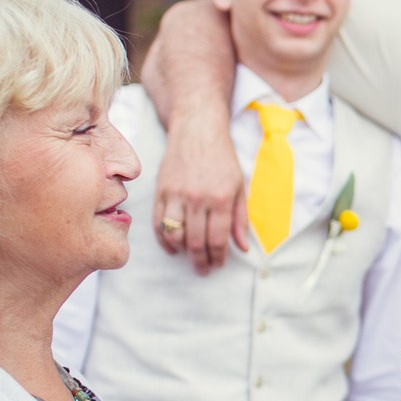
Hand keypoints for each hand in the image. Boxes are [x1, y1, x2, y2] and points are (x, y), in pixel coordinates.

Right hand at [156, 110, 247, 273]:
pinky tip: (173, 247)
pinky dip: (164, 240)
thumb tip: (243, 248)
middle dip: (201, 261)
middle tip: (204, 270)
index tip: (219, 265)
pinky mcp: (160, 191)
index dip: (219, 257)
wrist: (197, 130)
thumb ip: (241, 219)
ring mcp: (175, 195)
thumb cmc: (222, 159)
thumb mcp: (240, 186)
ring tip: (190, 258)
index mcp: (220, 198)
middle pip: (195, 242)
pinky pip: (158, 224)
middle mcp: (197, 198)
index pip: (218, 239)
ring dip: (182, 252)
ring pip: (175, 236)